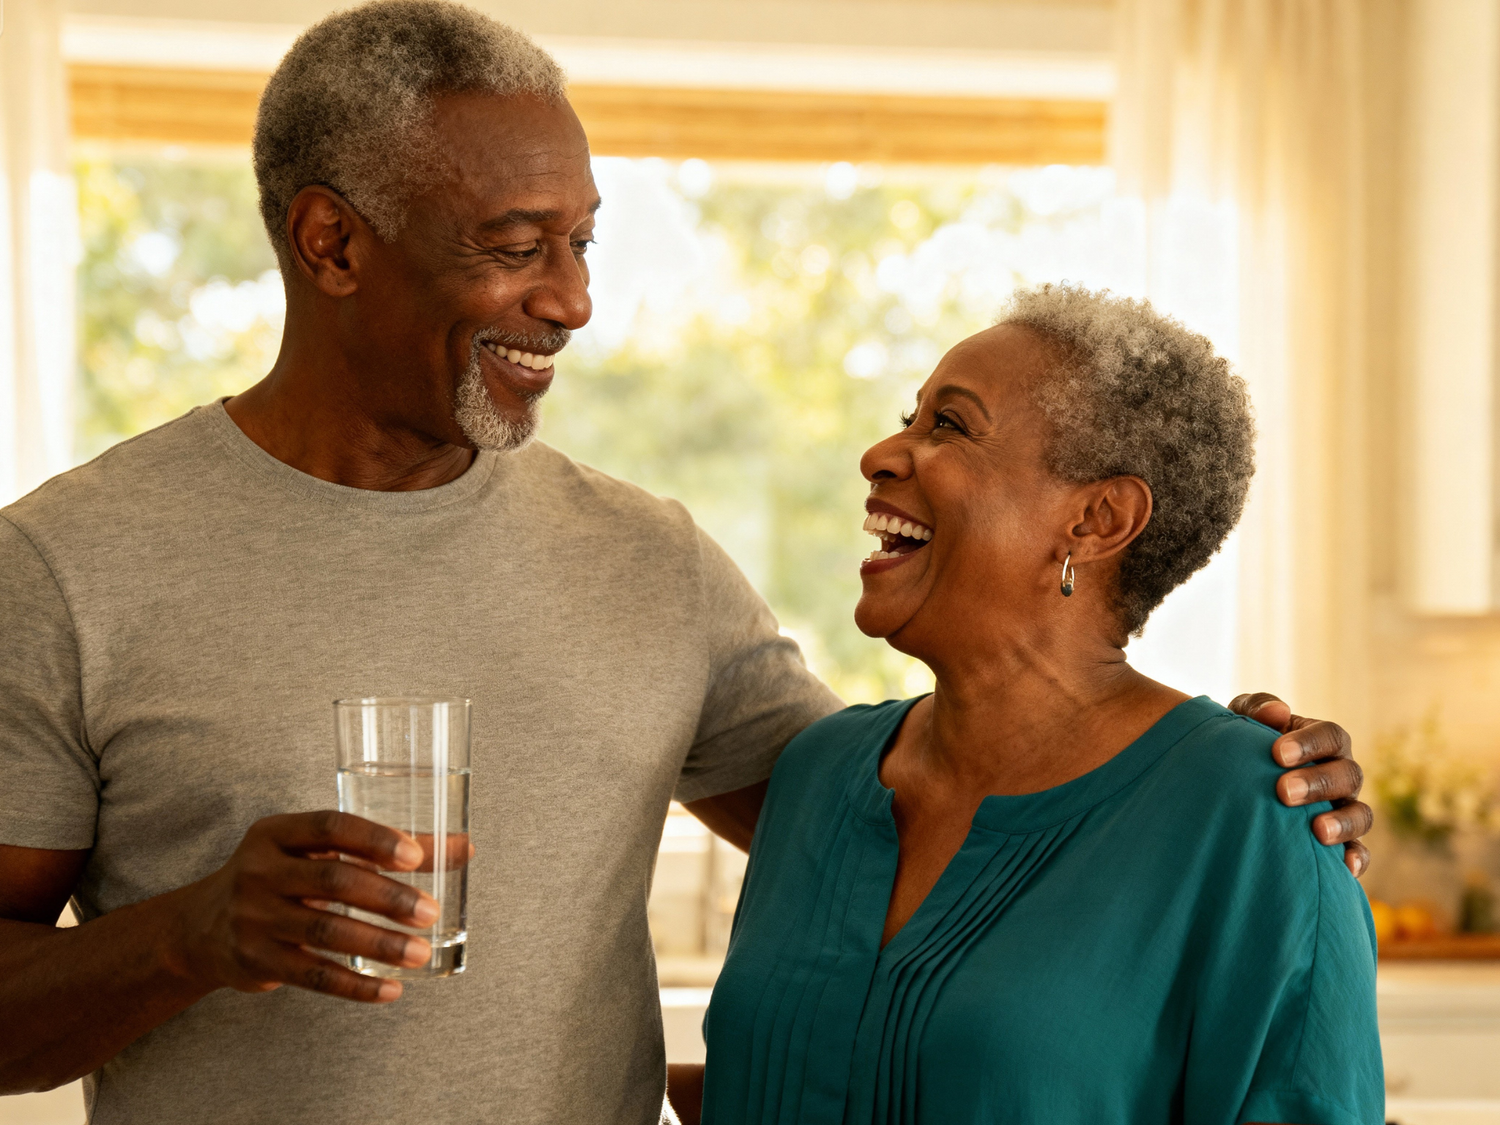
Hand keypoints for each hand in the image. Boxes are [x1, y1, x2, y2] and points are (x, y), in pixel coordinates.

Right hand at [168, 811, 439, 1002]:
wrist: (201, 926)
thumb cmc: (281, 876)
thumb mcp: (316, 852)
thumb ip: (384, 848)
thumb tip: (464, 847)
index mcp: (277, 833)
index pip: (330, 827)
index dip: (375, 839)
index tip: (416, 855)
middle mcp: (259, 870)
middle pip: (332, 881)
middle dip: (387, 897)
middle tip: (430, 911)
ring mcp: (253, 918)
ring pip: (324, 931)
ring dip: (379, 943)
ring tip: (421, 952)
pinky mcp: (255, 961)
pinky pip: (311, 976)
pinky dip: (355, 985)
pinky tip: (390, 989)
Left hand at [1229, 693, 1372, 877]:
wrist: (1235, 782)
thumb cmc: (1244, 746)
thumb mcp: (1244, 720)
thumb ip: (1257, 708)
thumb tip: (1278, 712)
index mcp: (1323, 742)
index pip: (1330, 736)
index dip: (1309, 743)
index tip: (1277, 753)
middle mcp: (1340, 774)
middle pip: (1348, 774)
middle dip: (1318, 783)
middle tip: (1283, 792)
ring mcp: (1344, 808)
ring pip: (1361, 814)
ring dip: (1342, 822)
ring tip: (1317, 830)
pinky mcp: (1341, 842)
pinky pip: (1361, 852)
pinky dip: (1358, 858)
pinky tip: (1344, 868)